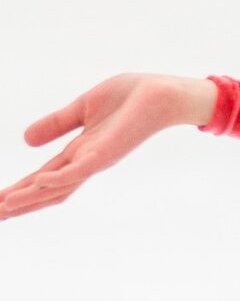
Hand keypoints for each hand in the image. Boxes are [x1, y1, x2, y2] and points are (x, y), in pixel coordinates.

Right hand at [1, 72, 213, 220]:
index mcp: (80, 153)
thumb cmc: (129, 99)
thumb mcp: (82, 109)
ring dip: (29, 198)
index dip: (20, 190)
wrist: (162, 93)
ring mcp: (97, 160)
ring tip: (4, 207)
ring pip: (58, 186)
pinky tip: (37, 183)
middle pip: (46, 190)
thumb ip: (56, 124)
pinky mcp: (107, 152)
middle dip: (19, 203)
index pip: (43, 178)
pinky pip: (79, 169)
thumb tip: (25, 140)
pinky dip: (58, 178)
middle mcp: (87, 163)